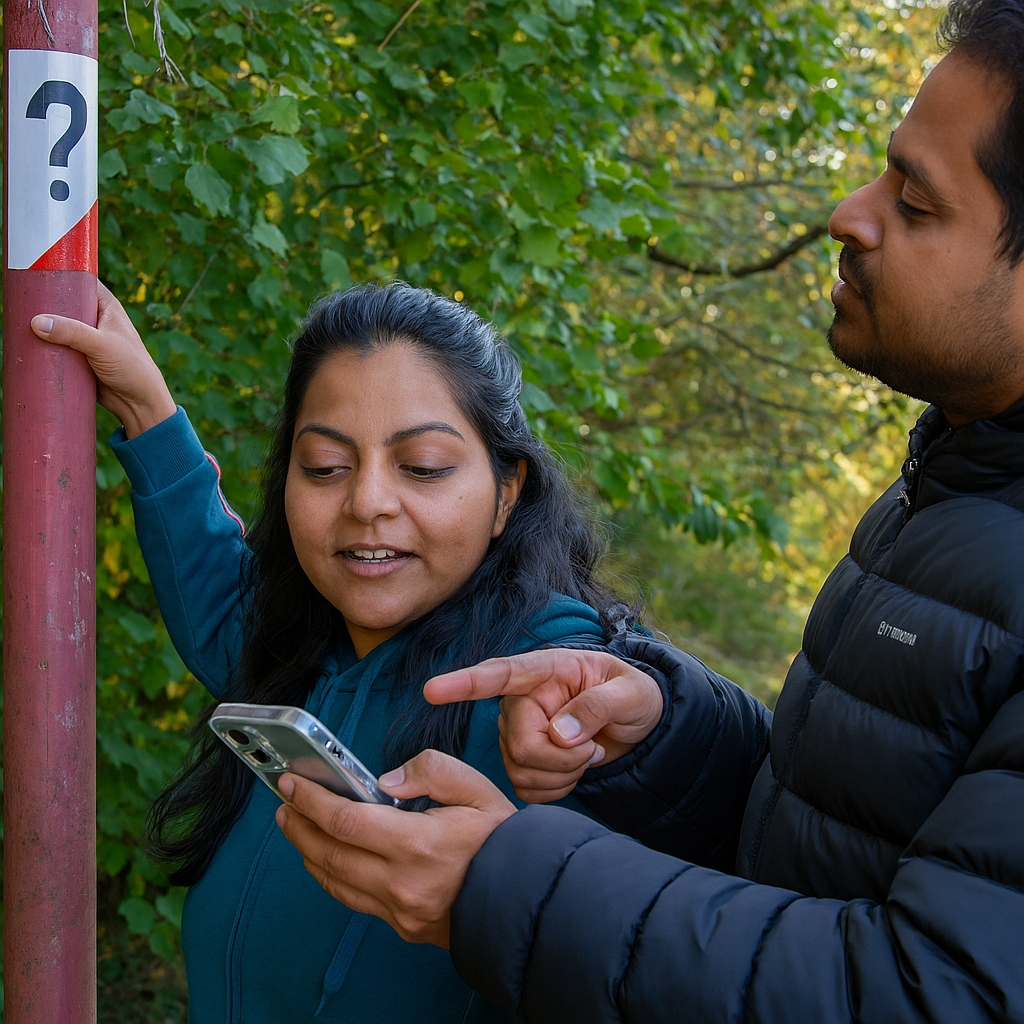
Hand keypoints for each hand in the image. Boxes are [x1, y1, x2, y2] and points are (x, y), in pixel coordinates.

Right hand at [30, 280, 175, 436]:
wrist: (138, 402)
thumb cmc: (130, 367)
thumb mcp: (101, 345)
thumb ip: (72, 332)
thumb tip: (37, 322)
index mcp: (106, 305)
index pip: (79, 280)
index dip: (58, 274)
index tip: (31, 272)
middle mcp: (94, 317)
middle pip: (62, 303)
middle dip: (42, 303)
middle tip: (17, 301)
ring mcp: (85, 337)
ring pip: (56, 326)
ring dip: (40, 327)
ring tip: (16, 322)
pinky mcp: (77, 356)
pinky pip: (55, 346)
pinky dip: (43, 345)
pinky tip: (24, 343)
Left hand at [275, 750, 515, 947]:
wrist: (527, 897)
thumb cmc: (503, 841)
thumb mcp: (475, 787)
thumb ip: (428, 770)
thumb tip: (386, 780)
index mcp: (417, 844)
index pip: (345, 821)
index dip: (311, 800)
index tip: (292, 784)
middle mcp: (401, 883)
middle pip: (329, 854)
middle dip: (299, 825)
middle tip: (284, 802)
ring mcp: (399, 910)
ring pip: (335, 881)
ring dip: (308, 851)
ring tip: (296, 826)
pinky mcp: (403, 926)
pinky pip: (354, 900)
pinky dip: (331, 876)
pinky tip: (325, 859)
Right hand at [424, 649, 663, 802]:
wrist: (636, 723)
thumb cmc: (634, 695)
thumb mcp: (631, 694)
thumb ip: (597, 707)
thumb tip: (561, 733)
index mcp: (545, 671)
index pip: (500, 674)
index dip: (465, 683)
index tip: (433, 690)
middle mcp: (522, 699)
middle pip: (521, 745)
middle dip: (563, 760)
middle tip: (592, 749)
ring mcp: (517, 730)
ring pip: (521, 771)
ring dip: (563, 775)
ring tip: (587, 754)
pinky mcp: (520, 759)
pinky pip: (525, 788)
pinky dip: (556, 789)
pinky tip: (573, 769)